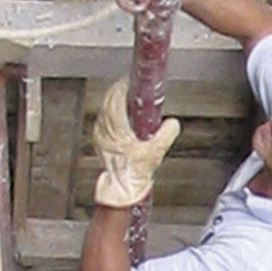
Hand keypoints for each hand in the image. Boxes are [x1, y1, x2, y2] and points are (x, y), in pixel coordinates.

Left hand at [91, 79, 178, 208]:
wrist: (122, 189)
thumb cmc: (135, 172)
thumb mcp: (156, 151)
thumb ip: (166, 134)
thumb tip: (172, 123)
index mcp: (117, 127)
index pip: (116, 97)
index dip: (123, 86)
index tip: (130, 81)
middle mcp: (105, 128)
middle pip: (108, 100)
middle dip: (119, 92)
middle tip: (130, 88)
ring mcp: (100, 134)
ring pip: (104, 109)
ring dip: (114, 102)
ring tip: (125, 100)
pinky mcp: (99, 141)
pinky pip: (102, 121)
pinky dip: (110, 114)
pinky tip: (118, 118)